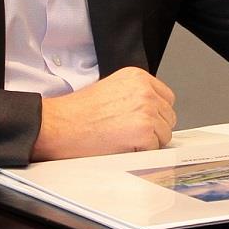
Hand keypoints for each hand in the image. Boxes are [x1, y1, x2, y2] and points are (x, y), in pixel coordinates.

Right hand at [31, 67, 176, 160]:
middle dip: (154, 128)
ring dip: (149, 141)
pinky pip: (155, 148)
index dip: (156, 113)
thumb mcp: (111, 88)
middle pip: (168, 116)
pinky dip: (141, 152)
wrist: (60, 124)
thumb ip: (135, 94)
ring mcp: (146, 110)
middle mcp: (145, 90)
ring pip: (165, 134)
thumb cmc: (78, 111)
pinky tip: (122, 145)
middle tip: (130, 133)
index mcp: (137, 76)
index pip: (166, 97)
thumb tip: (152, 110)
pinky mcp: (144, 131)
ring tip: (123, 138)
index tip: (144, 121)